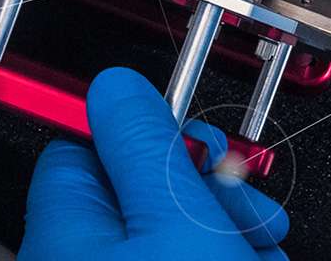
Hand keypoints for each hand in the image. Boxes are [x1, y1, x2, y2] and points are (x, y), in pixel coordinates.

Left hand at [19, 68, 289, 259]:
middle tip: (244, 200)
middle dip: (207, 184)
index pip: (87, 145)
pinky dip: (227, 254)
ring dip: (229, 223)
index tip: (191, 136)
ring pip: (177, 230)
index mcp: (67, 233)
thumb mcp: (177, 220)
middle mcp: (84, 260)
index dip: (147, 132)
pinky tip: (259, 259)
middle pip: (142, 188)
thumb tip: (115, 85)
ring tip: (264, 240)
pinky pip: (190, 259)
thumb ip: (145, 146)